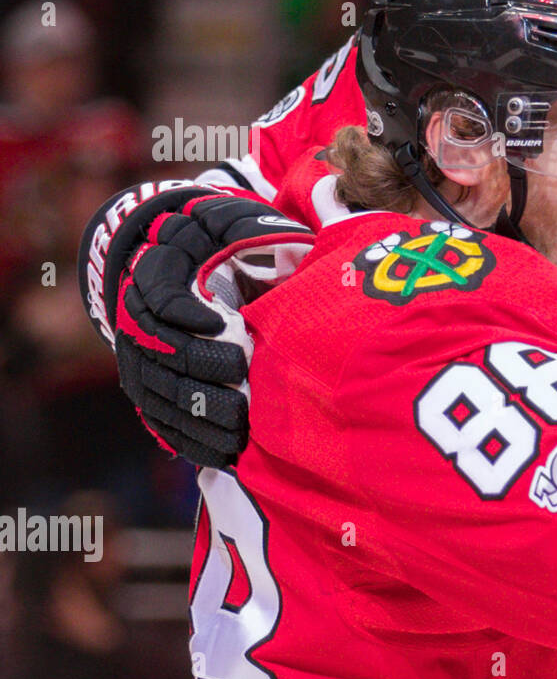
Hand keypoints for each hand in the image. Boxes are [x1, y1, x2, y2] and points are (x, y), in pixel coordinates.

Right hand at [80, 187, 312, 467]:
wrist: (181, 266)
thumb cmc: (221, 245)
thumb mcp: (232, 226)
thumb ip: (252, 230)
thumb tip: (295, 237)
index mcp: (157, 274)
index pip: (158, 297)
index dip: (184, 313)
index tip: (220, 323)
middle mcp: (139, 322)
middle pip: (161, 352)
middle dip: (201, 367)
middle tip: (241, 376)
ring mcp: (142, 363)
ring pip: (161, 394)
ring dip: (200, 413)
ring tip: (241, 427)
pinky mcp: (151, 395)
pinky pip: (165, 425)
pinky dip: (195, 441)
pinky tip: (227, 452)